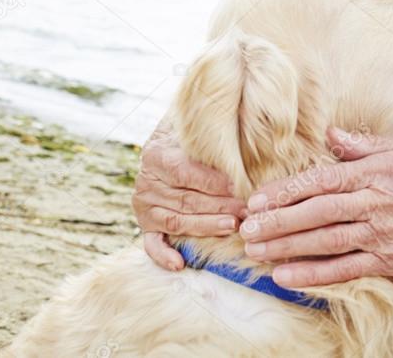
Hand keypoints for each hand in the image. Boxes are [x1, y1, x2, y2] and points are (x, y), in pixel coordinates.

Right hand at [132, 119, 245, 269]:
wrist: (166, 141)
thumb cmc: (189, 135)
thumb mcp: (197, 128)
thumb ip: (212, 134)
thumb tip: (243, 128)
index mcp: (156, 155)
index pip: (187, 173)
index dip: (215, 182)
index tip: (242, 186)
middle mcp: (146, 182)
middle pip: (187, 199)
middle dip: (220, 206)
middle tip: (247, 210)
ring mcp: (144, 205)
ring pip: (177, 221)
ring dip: (206, 227)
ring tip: (232, 227)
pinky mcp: (145, 223)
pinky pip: (151, 243)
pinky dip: (163, 255)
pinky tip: (179, 264)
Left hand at [239, 128, 392, 287]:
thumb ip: (366, 144)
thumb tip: (332, 134)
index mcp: (376, 173)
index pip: (322, 181)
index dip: (286, 191)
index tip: (258, 199)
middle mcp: (375, 204)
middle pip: (315, 213)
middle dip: (276, 221)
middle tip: (245, 228)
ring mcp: (381, 236)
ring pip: (324, 242)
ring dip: (285, 247)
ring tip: (255, 251)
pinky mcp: (389, 261)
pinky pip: (344, 270)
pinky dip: (313, 274)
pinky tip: (286, 275)